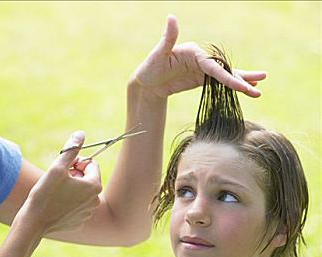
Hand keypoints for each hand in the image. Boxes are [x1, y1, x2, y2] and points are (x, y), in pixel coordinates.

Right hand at [24, 132, 101, 235]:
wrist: (33, 222)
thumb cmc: (45, 193)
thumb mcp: (57, 167)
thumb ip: (71, 150)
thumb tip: (80, 134)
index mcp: (94, 186)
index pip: (91, 164)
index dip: (76, 163)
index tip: (63, 168)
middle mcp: (95, 201)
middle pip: (87, 179)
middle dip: (74, 176)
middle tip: (58, 180)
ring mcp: (87, 213)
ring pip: (81, 193)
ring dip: (71, 189)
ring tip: (55, 193)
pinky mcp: (78, 222)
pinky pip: (76, 206)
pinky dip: (67, 203)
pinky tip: (55, 205)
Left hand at [132, 15, 265, 98]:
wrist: (146, 83)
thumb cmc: (149, 68)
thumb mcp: (157, 55)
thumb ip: (168, 38)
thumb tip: (172, 17)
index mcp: (193, 52)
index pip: (214, 66)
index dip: (227, 77)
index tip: (240, 86)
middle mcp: (201, 59)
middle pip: (224, 70)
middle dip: (241, 80)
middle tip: (259, 86)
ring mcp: (202, 69)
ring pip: (225, 76)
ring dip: (242, 83)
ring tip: (258, 90)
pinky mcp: (201, 79)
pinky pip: (219, 84)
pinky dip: (232, 86)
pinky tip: (245, 89)